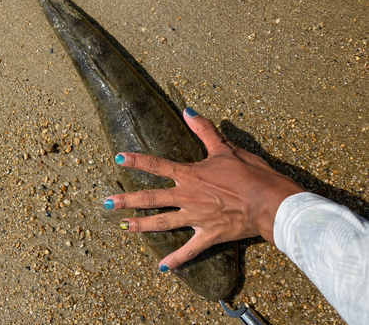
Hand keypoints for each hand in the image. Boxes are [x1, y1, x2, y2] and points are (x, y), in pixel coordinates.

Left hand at [105, 108, 302, 270]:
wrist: (271, 201)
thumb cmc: (251, 173)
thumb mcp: (226, 148)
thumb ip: (205, 130)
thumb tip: (188, 110)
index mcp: (191, 175)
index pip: (157, 165)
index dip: (137, 160)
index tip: (118, 158)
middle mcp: (188, 196)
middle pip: (152, 199)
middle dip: (127, 201)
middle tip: (107, 204)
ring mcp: (196, 217)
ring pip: (163, 223)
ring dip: (142, 226)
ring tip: (124, 228)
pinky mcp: (209, 235)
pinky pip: (189, 250)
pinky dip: (176, 259)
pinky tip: (162, 267)